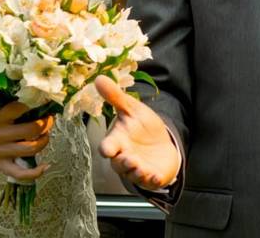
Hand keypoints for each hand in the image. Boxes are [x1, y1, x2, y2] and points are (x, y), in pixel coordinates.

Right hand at [0, 101, 52, 180]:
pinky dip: (35, 172)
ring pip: (30, 149)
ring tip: (45, 135)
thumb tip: (33, 102)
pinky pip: (19, 173)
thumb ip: (9, 108)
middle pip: (31, 130)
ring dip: (44, 141)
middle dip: (45, 124)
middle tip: (49, 119)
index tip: (43, 101)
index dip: (35, 103)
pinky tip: (46, 166)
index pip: (20, 108)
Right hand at [95, 75, 181, 189]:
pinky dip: (151, 179)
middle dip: (124, 162)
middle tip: (130, 158)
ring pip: (132, 174)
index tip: (107, 148)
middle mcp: (123, 157)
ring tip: (141, 166)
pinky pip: (148, 181)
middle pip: (118, 163)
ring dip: (136, 171)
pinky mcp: (149, 176)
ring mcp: (136, 169)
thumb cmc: (142, 127)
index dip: (107, 148)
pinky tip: (155, 176)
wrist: (161, 144)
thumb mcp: (132, 110)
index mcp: (117, 141)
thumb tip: (99, 78)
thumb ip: (116, 97)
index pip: (108, 147)